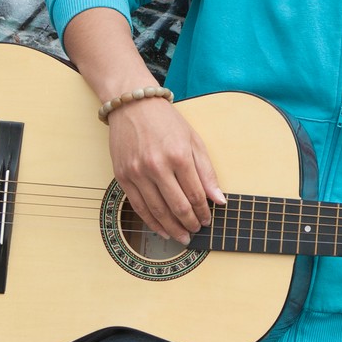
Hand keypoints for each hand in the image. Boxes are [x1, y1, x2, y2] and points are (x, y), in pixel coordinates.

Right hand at [105, 97, 224, 241]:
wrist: (132, 105)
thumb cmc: (166, 122)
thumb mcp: (194, 140)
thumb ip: (207, 172)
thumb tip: (219, 200)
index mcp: (179, 155)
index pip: (195, 194)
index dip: (203, 211)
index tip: (208, 220)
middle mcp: (157, 166)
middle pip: (177, 206)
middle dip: (189, 223)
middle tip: (196, 231)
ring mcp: (137, 172)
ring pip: (157, 211)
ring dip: (172, 228)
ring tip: (181, 236)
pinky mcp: (122, 176)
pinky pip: (138, 206)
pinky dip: (151, 222)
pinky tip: (161, 230)